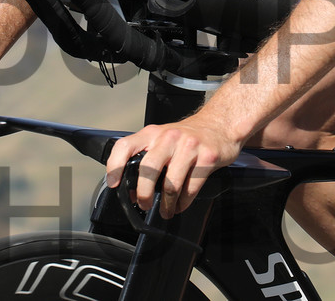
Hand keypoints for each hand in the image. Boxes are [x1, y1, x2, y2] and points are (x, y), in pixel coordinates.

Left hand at [104, 119, 241, 217]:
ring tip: (166, 210)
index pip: (126, 146)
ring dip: (167, 204)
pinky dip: (184, 202)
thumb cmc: (188, 136)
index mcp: (153, 133)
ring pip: (172, 183)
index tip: (114, 184)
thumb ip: (147, 158)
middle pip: (148, 169)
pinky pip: (191, 187)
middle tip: (144, 204)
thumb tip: (131, 189)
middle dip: (144, 193)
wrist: (220, 125)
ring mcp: (189, 146)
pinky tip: (181, 204)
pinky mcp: (207, 157)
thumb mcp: (163, 140)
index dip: (115, 165)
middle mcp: (169, 137)